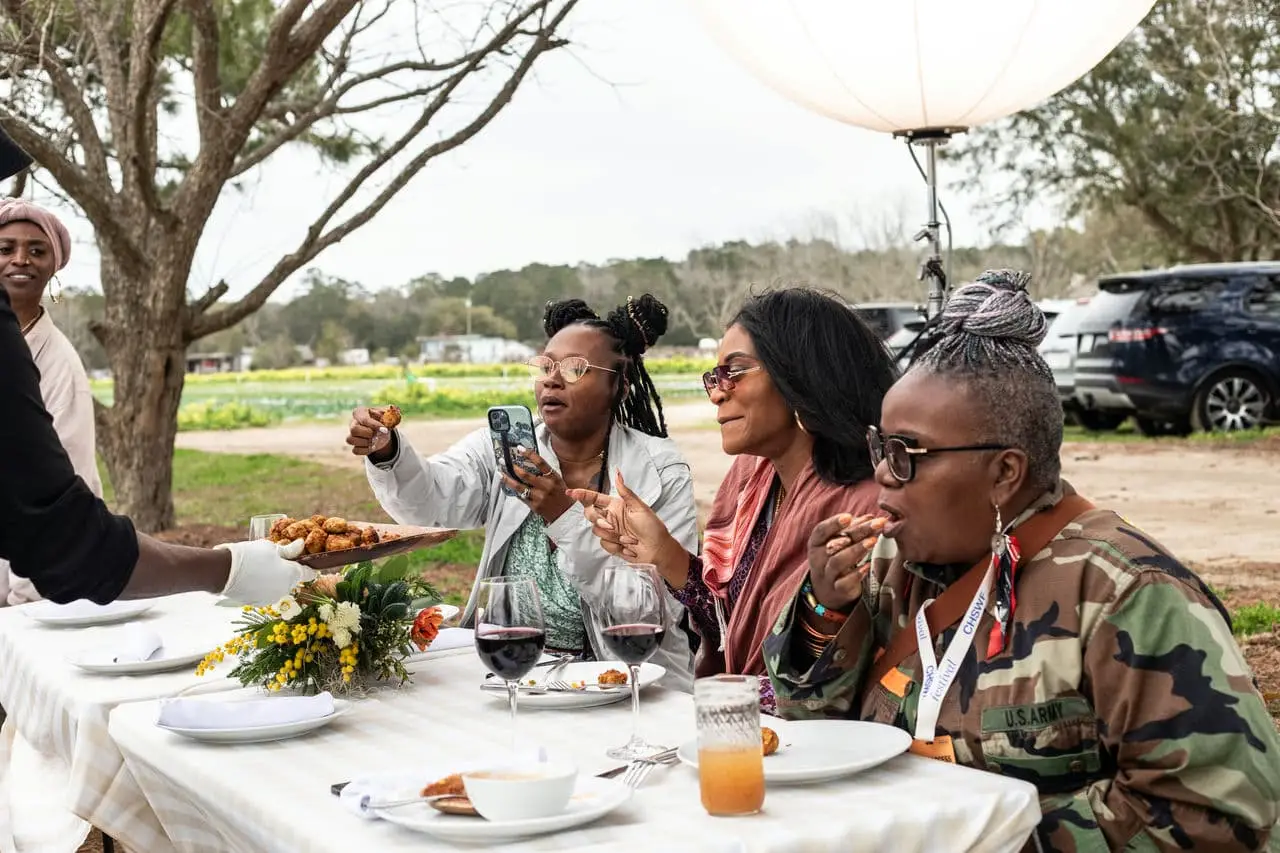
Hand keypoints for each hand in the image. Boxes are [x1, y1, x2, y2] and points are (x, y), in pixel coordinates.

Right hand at [214, 539, 317, 604]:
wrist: (223, 572)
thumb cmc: (250, 555)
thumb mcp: (270, 548)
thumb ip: (288, 550)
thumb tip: (301, 545)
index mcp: (292, 575)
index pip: (309, 573)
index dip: (308, 566)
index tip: (304, 561)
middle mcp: (285, 590)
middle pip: (292, 579)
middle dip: (287, 570)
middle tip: (274, 559)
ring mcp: (271, 599)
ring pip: (279, 587)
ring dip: (275, 579)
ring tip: (260, 567)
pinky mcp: (258, 603)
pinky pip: (266, 593)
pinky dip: (263, 586)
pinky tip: (253, 577)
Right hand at [347, 406, 393, 461]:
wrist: (383, 432)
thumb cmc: (383, 420)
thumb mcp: (389, 414)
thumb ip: (392, 411)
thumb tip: (392, 408)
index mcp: (360, 412)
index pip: (363, 419)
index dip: (374, 425)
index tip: (384, 430)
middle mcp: (353, 423)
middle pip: (354, 430)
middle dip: (368, 434)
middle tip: (378, 434)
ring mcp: (352, 434)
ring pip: (351, 440)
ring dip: (367, 442)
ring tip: (376, 440)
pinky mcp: (354, 445)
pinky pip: (355, 450)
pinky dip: (366, 450)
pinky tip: (372, 446)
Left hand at [502, 447, 573, 523]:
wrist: (566, 513)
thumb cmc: (561, 494)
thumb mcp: (557, 480)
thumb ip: (545, 472)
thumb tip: (529, 461)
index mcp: (553, 477)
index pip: (540, 463)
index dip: (529, 454)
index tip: (519, 448)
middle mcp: (546, 486)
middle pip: (525, 475)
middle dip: (513, 467)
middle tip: (504, 461)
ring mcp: (539, 497)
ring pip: (519, 487)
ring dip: (508, 479)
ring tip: (500, 473)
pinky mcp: (534, 506)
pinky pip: (521, 496)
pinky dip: (514, 491)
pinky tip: (508, 486)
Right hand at [568, 473, 685, 583]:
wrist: (657, 549)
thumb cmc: (652, 527)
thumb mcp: (639, 507)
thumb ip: (625, 491)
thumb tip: (617, 472)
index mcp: (615, 505)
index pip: (593, 498)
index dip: (581, 495)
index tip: (570, 492)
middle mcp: (610, 517)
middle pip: (590, 515)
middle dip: (598, 520)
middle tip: (611, 525)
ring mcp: (610, 531)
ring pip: (597, 531)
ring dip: (614, 536)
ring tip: (630, 539)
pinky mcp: (611, 544)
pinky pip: (604, 544)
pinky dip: (617, 547)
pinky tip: (629, 548)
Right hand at [807, 514, 884, 613]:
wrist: (827, 589)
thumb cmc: (836, 557)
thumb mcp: (840, 541)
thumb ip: (854, 529)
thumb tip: (870, 518)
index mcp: (816, 543)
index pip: (821, 531)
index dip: (834, 523)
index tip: (849, 516)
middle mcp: (818, 559)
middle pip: (834, 544)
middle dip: (857, 532)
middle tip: (877, 524)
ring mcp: (826, 575)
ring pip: (837, 562)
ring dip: (856, 550)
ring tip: (873, 541)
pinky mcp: (837, 590)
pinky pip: (844, 583)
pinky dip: (856, 574)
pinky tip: (868, 566)